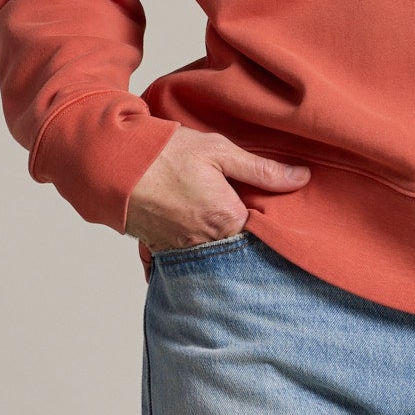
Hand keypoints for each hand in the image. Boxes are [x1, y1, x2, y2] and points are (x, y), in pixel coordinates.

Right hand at [125, 126, 309, 252]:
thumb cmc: (164, 153)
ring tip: (214, 220)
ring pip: (214, 256)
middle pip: (240, 246)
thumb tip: (301, 178)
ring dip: (220, 244)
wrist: (112, 164)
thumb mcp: (218, 151)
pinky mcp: (161, 252)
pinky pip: (185, 264)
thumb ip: (262, 169)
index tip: (270, 207)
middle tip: (239, 212)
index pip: (265, 229)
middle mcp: (207, 243)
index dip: (269, 217)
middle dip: (246, 236)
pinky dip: (192, 257)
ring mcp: (183, 251)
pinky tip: (193, 242)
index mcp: (227, 218)